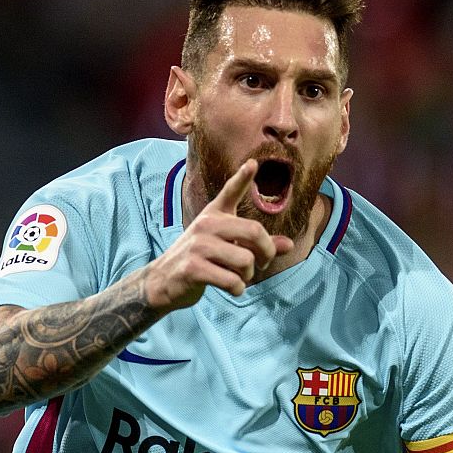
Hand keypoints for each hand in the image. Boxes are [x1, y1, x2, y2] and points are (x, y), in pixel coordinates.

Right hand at [144, 159, 292, 310]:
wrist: (162, 281)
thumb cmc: (201, 261)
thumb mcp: (227, 248)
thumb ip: (257, 246)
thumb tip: (290, 245)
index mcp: (214, 215)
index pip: (230, 192)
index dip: (242, 178)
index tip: (253, 163)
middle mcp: (206, 225)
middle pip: (254, 232)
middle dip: (266, 253)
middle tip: (262, 263)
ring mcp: (198, 246)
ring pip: (245, 261)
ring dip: (248, 276)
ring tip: (239, 278)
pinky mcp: (193, 268)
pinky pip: (232, 281)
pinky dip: (238, 289)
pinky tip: (232, 288)